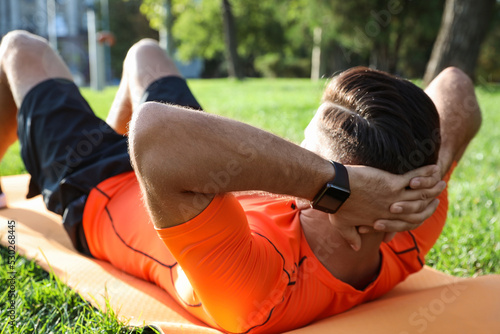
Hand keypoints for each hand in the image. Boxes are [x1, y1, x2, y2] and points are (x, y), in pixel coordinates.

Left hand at [330, 164, 444, 250]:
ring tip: (441, 181)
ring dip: (433, 187)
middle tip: (439, 197)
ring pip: (420, 194)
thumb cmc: (336, 206)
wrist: (334, 189)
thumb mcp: (342, 226)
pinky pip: (414, 178)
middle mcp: (391, 211)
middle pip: (419, 209)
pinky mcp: (392, 184)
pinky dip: (425, 174)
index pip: (407, 223)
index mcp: (382, 220)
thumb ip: (351, 237)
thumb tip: (355, 248)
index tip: (425, 211)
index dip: (418, 218)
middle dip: (431, 203)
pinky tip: (433, 168)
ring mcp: (393, 197)